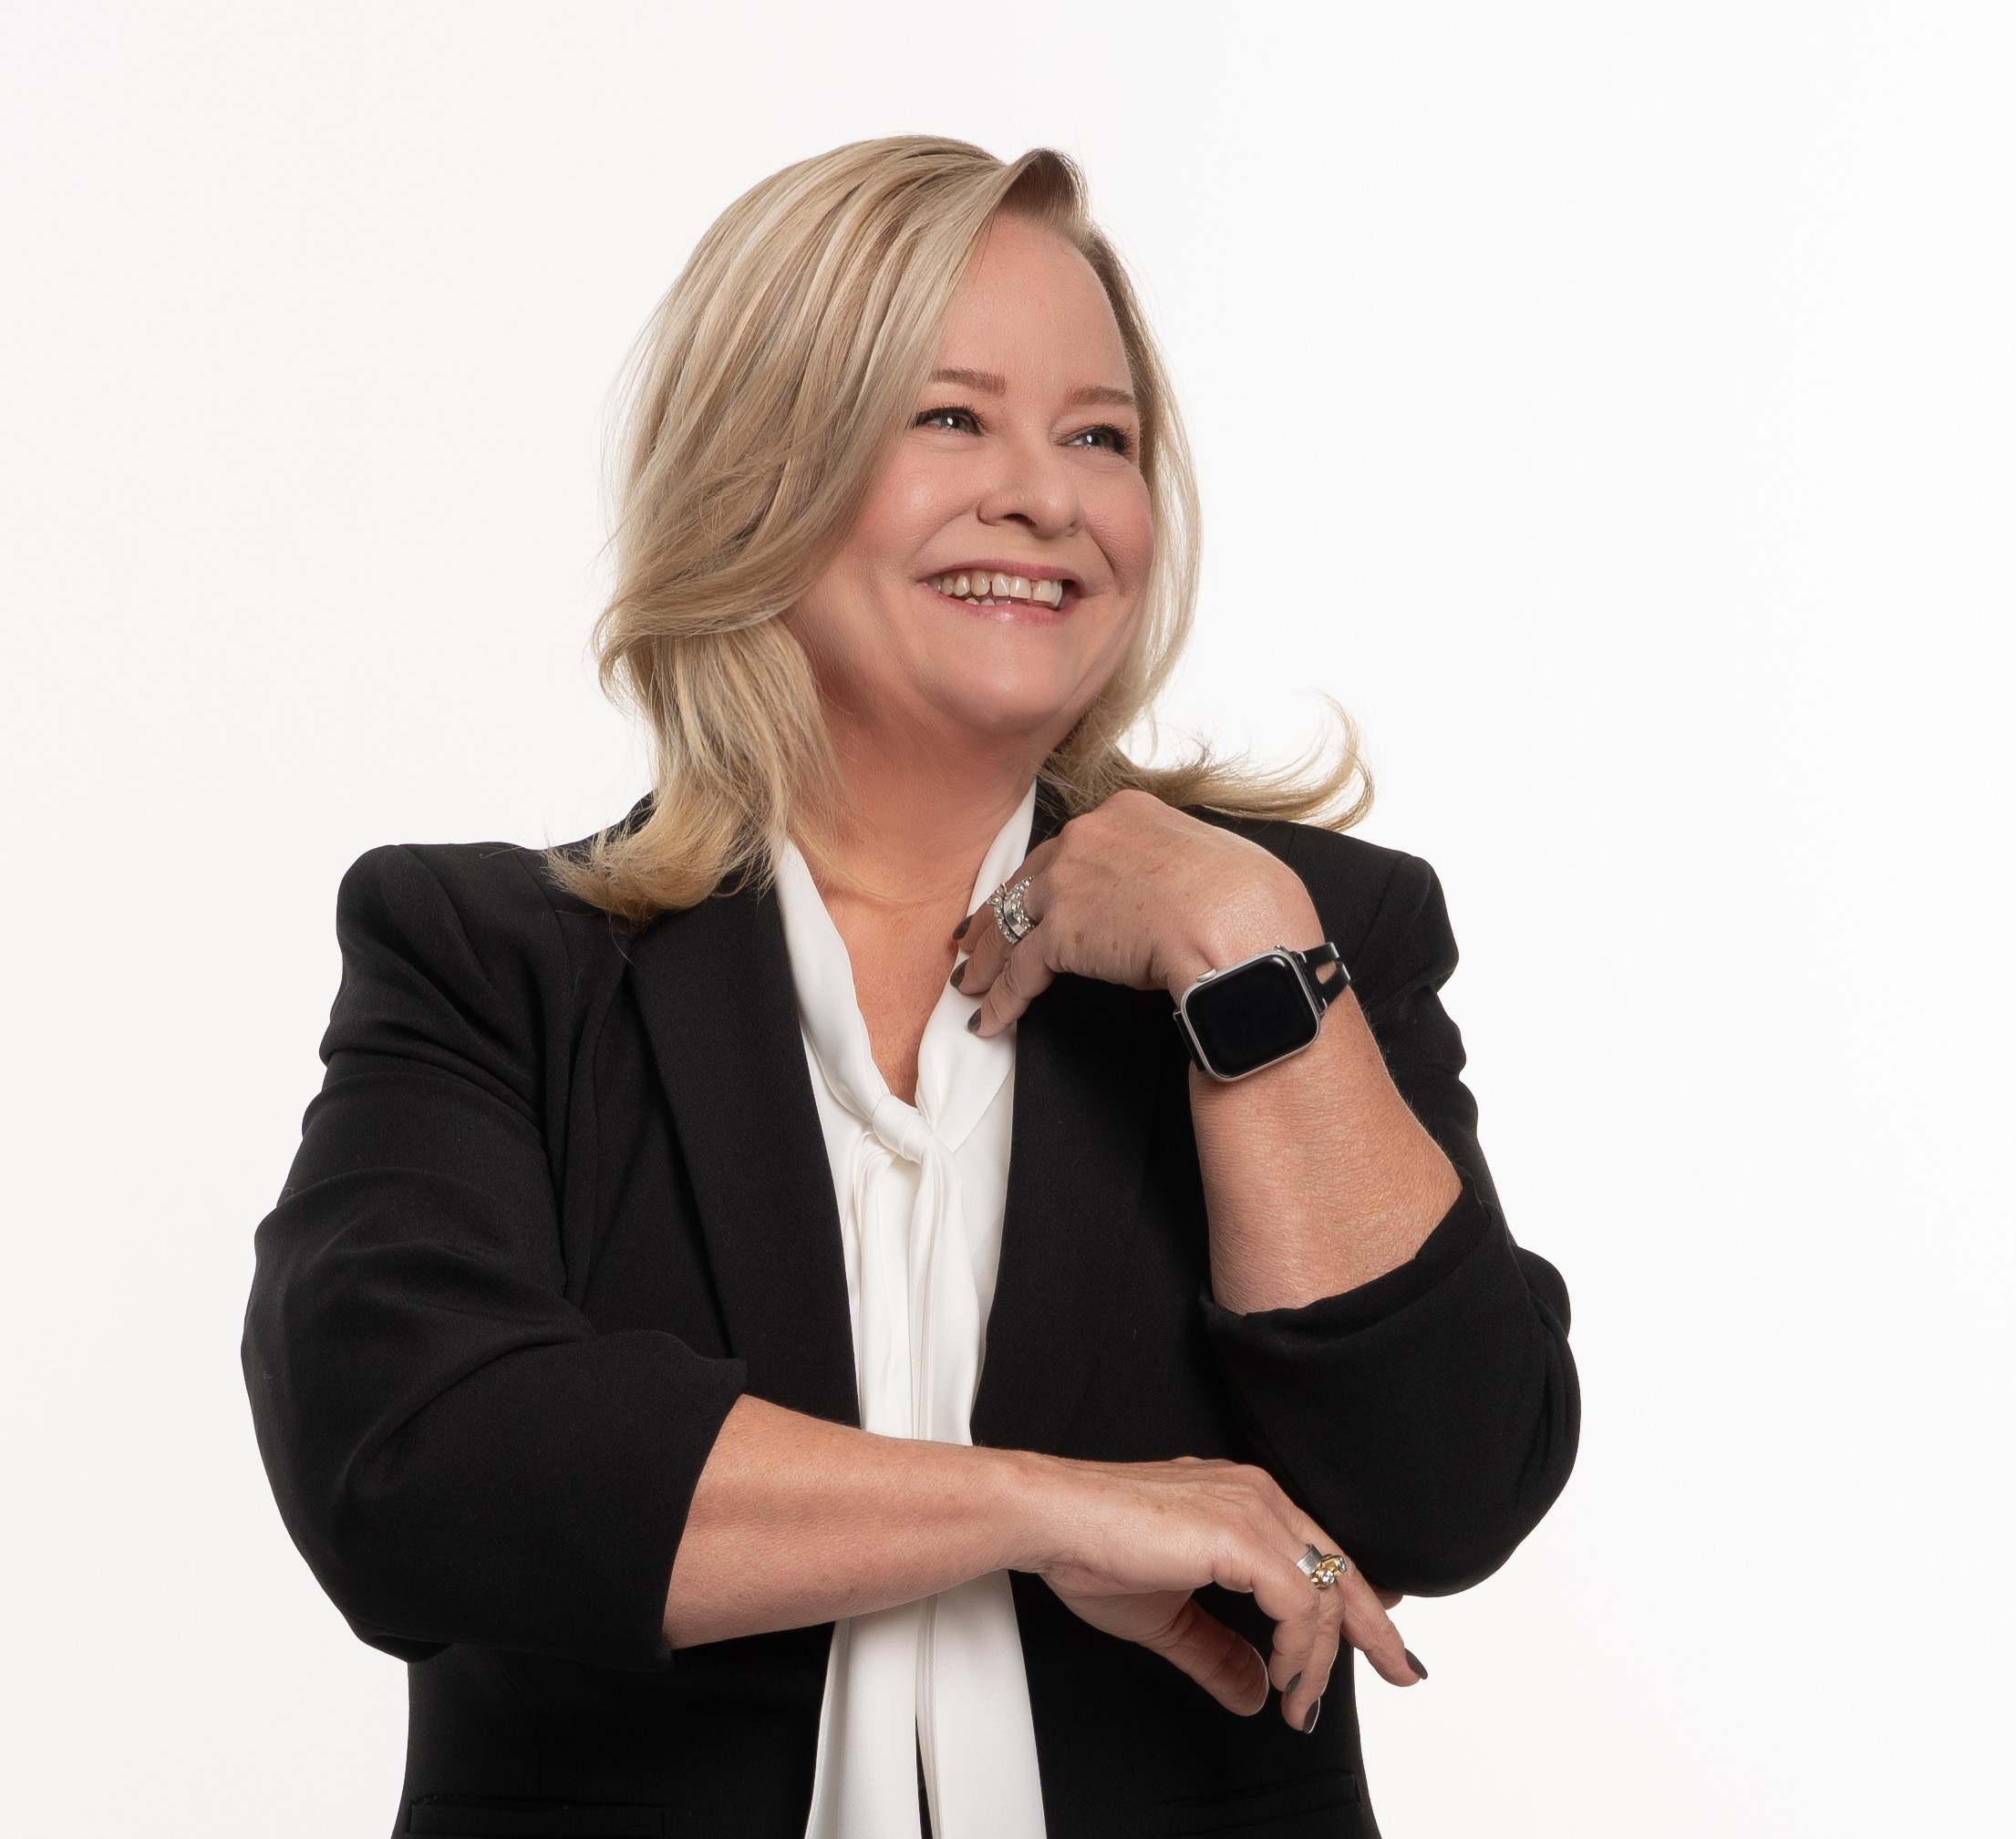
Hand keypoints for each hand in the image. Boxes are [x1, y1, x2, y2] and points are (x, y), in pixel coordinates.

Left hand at [955, 789, 1322, 1032]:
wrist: (1238, 923)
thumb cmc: (1246, 898)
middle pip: (1026, 882)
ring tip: (972, 985)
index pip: (1068, 848)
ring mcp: (1067, 883)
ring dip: (988, 962)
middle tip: (975, 939)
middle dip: (997, 916)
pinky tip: (990, 1020)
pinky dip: (1002, 1001)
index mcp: (1126, 812)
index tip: (1027, 895)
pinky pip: (1019, 972)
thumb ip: (1172, 866)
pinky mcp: (1059, 933)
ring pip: (1010, 926)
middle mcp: (1086, 837)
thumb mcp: (1209, 858)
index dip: (1042, 877)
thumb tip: (1174, 894)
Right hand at [1004, 1450, 1422, 1730]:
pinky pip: (1298, 1603)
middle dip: (1374, 1630)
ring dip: (1322, 1658)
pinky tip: (1284, 1677)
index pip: (1322, 1554)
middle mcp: (1256, 1496)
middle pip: (1340, 1568)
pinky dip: (1301, 1649)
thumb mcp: (1169, 1616)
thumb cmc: (1092, 1549)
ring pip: (1325, 1591)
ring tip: (1301, 1701)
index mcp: (1244, 1502)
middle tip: (1400, 1672)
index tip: (1383, 1643)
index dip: (1360, 1603)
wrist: (1050, 1520)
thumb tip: (1251, 1689)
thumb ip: (1218, 1650)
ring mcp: (1251, 1510)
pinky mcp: (1239, 1535)